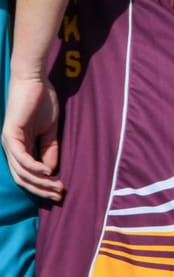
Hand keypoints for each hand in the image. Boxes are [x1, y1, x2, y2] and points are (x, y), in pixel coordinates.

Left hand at [3, 71, 61, 200]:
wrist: (34, 80)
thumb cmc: (42, 101)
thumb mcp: (50, 130)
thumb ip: (50, 149)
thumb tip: (51, 171)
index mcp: (19, 147)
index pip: (27, 174)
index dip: (43, 185)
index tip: (61, 191)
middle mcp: (11, 148)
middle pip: (22, 178)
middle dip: (41, 189)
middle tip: (59, 195)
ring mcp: (9, 142)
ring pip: (21, 171)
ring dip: (39, 182)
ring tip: (57, 186)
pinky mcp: (10, 134)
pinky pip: (21, 157)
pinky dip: (33, 166)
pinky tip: (47, 171)